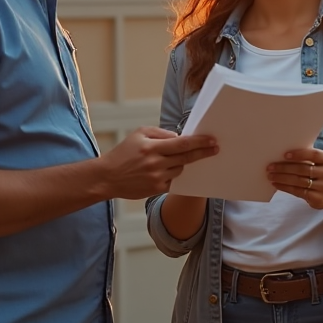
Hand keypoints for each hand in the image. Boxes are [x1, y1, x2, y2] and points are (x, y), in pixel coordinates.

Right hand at [98, 126, 217, 199]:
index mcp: (151, 147)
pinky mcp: (156, 189)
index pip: (182, 144)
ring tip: (178, 158)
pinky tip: (172, 169)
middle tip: (215, 148)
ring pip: (180, 168)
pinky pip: (174, 181)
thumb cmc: (123, 153)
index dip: (199, 142)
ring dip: (183, 162)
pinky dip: (175, 174)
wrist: (108, 177)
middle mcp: (156, 163)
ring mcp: (157, 178)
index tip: (212, 140)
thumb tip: (179, 137)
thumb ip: (161, 133)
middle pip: (186, 157)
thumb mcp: (139, 134)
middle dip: (203, 152)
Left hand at [268, 148, 322, 210]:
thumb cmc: (318, 173)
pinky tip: (276, 184)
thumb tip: (281, 154)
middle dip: (284, 168)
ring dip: (282, 178)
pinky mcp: (318, 198)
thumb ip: (305, 158)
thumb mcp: (317, 163)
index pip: (314, 154)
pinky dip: (285, 187)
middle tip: (270, 167)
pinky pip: (298, 191)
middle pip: (304, 169)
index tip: (285, 155)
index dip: (299, 154)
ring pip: (299, 181)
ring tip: (270, 176)